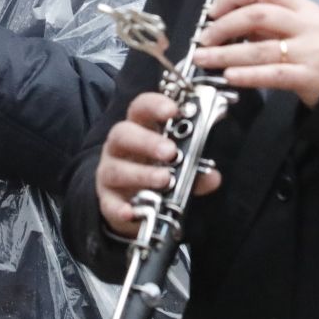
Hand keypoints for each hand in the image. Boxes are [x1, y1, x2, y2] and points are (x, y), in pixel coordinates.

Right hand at [95, 92, 221, 236]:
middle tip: (171, 151)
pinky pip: (109, 203)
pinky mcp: (106, 199)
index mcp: (139, 128)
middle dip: (147, 141)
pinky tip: (132, 213)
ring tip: (164, 180)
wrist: (135, 205)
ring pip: (116, 168)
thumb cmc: (157, 172)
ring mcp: (109, 172)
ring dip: (141, 174)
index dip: (155, 105)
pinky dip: (120, 208)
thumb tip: (212, 177)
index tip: (173, 110)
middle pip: (123, 134)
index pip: (141, 108)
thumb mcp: (179, 167)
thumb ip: (195, 170)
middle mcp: (120, 147)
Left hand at [191, 0, 318, 107]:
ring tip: (204, 58)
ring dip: (226, 54)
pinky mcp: (308, 77)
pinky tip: (230, 76)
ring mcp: (308, 51)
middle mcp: (305, 25)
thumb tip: (230, 21)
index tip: (214, 10)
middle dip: (225, 25)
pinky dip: (248, 75)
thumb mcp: (300, 26)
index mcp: (301, 6)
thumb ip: (270, 23)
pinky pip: (273, 74)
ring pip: (260, 48)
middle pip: (258, 15)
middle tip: (205, 38)